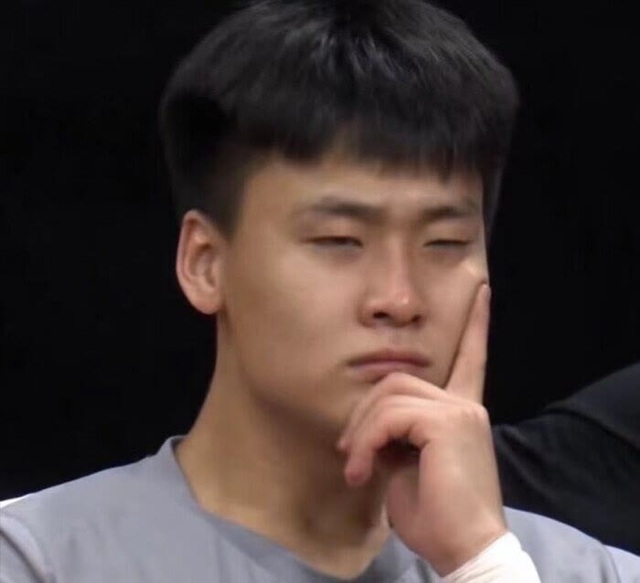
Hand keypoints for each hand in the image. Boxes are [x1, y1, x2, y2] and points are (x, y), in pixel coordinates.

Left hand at [337, 284, 505, 575]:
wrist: (464, 549)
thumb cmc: (435, 515)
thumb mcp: (405, 465)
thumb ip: (395, 434)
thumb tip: (370, 425)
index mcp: (460, 411)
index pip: (470, 358)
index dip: (477, 325)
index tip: (482, 290)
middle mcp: (464, 403)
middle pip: (396, 380)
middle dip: (363, 414)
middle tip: (347, 453)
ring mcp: (459, 409)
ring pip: (388, 395)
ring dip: (360, 432)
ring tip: (354, 467)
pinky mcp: (447, 421)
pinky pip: (389, 416)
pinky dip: (366, 442)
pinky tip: (362, 470)